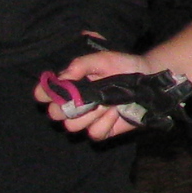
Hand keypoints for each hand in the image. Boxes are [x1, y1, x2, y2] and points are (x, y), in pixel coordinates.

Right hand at [39, 47, 153, 140]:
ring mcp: (87, 119)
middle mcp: (74, 104)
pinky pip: (94, 133)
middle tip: (84, 97)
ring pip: (72, 126)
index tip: (51, 91)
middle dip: (67, 107)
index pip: (44, 94)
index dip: (44, 94)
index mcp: (69, 86)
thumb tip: (62, 77)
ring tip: (106, 101)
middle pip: (54, 114)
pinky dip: (105, 123)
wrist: (148, 78)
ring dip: (90, 114)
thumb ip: (80, 65)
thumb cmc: (122, 66)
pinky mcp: (103, 130)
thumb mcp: (102, 59)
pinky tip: (115, 112)